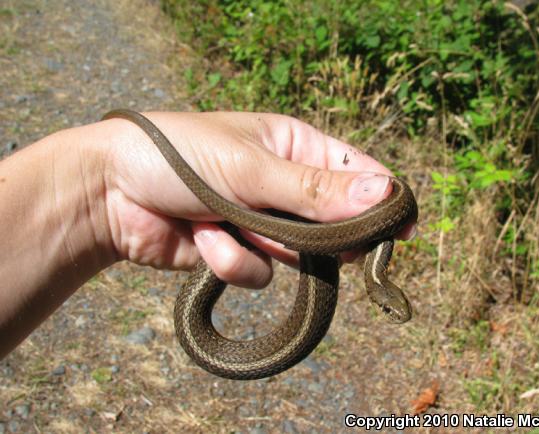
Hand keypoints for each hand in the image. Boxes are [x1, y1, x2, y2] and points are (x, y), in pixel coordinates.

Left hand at [102, 112, 416, 287]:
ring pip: (297, 255)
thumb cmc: (179, 157)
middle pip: (333, 222)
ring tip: (228, 223)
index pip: (355, 174)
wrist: (110, 191)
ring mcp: (261, 223)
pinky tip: (203, 239)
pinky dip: (231, 261)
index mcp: (294, 148)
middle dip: (319, 236)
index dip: (381, 200)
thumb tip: (387, 195)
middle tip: (315, 242)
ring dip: (263, 245)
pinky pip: (258, 273)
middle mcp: (283, 187)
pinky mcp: (237, 253)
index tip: (401, 228)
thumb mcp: (252, 169)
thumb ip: (316, 191)